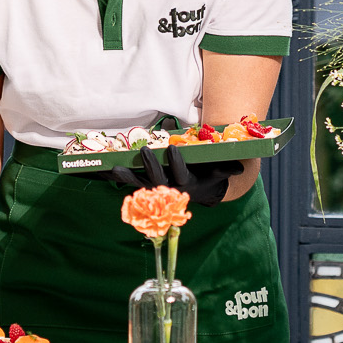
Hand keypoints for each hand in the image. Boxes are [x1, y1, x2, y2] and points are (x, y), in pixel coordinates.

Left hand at [104, 145, 243, 206]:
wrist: (197, 194)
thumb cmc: (207, 178)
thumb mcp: (217, 174)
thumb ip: (226, 170)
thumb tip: (240, 168)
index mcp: (186, 185)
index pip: (181, 174)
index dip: (177, 163)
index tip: (174, 148)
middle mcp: (168, 189)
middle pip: (157, 179)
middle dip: (150, 165)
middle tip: (144, 151)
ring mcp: (154, 189)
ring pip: (139, 183)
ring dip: (126, 176)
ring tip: (114, 168)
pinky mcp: (143, 186)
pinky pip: (128, 182)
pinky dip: (116, 177)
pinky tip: (101, 170)